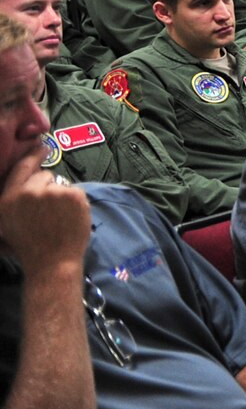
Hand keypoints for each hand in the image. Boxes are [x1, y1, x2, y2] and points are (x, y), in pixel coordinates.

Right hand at [0, 153, 90, 275]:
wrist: (52, 261)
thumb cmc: (29, 245)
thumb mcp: (7, 221)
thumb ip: (14, 198)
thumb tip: (27, 179)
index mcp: (9, 198)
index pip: (21, 168)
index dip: (33, 155)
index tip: (41, 146)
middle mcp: (28, 191)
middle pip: (44, 175)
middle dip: (47, 187)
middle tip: (48, 211)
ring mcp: (51, 192)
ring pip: (60, 184)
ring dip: (61, 196)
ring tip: (57, 218)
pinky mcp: (72, 195)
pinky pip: (75, 191)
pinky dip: (75, 202)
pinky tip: (68, 218)